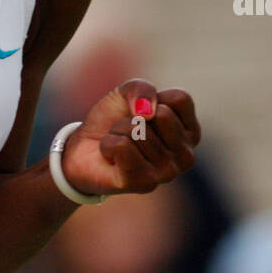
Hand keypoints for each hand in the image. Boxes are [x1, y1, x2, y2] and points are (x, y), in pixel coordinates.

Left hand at [61, 79, 200, 198]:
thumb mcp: (126, 93)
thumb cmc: (112, 121)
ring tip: (119, 147)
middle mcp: (185, 156)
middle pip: (162, 114)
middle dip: (133, 117)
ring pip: (138, 131)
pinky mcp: (145, 184)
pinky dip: (109, 144)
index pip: (180, 99)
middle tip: (126, 133)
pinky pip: (123, 146)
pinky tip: (111, 158)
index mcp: (190, 133)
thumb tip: (148, 111)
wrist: (82, 150)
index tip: (141, 113)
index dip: (151, 99)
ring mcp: (168, 173)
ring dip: (118, 133)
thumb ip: (141, 88)